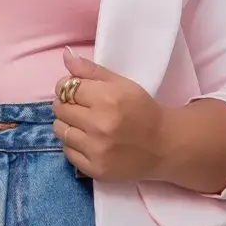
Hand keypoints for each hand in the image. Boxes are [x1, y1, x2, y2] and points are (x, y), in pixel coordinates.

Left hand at [52, 46, 167, 183]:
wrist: (165, 146)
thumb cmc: (143, 110)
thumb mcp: (122, 84)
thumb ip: (91, 70)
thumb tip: (65, 56)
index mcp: (107, 99)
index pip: (66, 87)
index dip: (67, 86)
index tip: (76, 90)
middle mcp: (99, 125)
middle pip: (60, 109)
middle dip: (66, 105)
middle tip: (80, 107)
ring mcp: (96, 150)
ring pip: (60, 130)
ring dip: (67, 124)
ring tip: (83, 124)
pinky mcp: (95, 169)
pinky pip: (67, 152)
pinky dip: (73, 145)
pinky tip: (88, 141)